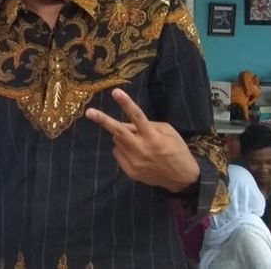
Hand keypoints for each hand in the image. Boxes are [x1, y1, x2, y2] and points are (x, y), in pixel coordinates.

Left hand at [85, 88, 199, 192]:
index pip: (137, 116)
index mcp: (153, 137)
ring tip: (137, 141)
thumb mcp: (168, 132)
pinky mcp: (130, 171)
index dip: (126, 103)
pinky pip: (118, 153)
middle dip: (103, 120)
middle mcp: (142, 149)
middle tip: (89, 112)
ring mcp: (135, 162)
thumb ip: (147, 125)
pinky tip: (137, 153)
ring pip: (117, 141)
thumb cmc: (177, 150)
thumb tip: (126, 122)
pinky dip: (123, 149)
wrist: (181, 179)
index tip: (115, 92)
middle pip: (118, 131)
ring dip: (122, 136)